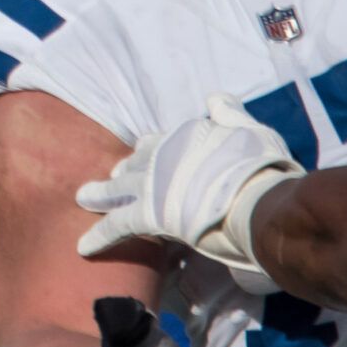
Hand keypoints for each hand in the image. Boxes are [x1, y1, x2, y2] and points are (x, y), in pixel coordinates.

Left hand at [77, 94, 301, 282]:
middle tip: (111, 178)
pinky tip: (83, 247)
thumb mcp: (250, 130)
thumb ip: (229, 114)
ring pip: (118, 189)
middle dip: (122, 170)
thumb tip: (215, 99)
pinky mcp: (148, 214)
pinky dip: (98, 236)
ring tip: (83, 198)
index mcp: (186, 137)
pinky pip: (116, 224)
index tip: (141, 154)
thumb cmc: (263, 169)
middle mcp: (162, 156)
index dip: (149, 151)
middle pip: (134, 163)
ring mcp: (152, 184)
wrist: (259, 202)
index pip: (157, 142)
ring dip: (100, 194)